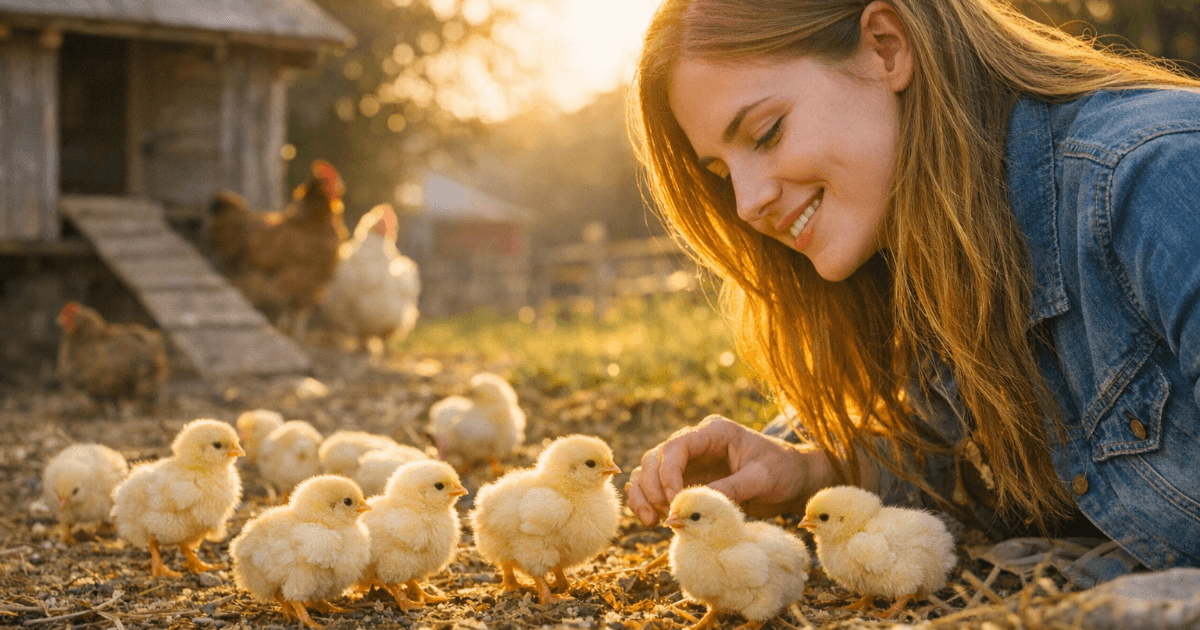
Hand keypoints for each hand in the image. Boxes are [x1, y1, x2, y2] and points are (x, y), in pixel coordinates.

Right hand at [625, 414, 834, 525]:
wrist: (793, 480)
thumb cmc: (782, 471)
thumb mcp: (762, 478)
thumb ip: (730, 488)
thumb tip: (694, 506)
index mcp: (713, 432)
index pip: (676, 447)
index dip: (667, 473)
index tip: (674, 500)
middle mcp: (695, 444)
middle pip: (655, 459)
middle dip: (652, 487)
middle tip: (664, 515)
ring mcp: (688, 462)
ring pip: (649, 472)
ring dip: (644, 496)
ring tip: (653, 521)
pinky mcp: (687, 480)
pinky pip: (656, 487)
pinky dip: (648, 501)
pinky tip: (653, 520)